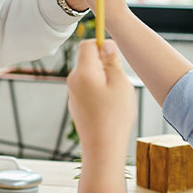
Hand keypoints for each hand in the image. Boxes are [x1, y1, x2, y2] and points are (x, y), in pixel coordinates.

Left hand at [67, 40, 135, 156]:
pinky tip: (108, 108)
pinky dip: (98, 93)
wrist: (102, 147)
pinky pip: (87, 90)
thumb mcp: (119, 83)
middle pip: (87, 60)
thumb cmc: (114, 116)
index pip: (87, 45)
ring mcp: (73, 94)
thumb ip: (112, 61)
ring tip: (115, 98)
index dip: (101, 45)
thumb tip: (106, 45)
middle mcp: (73, 81)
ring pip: (89, 76)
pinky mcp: (76, 106)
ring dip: (103, 80)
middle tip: (118, 81)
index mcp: (83, 72)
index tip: (114, 57)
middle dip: (104, 65)